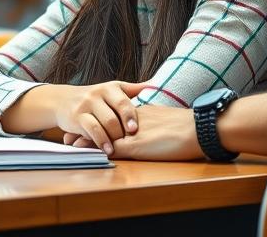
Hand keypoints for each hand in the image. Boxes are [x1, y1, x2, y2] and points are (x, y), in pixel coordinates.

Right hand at [51, 81, 144, 154]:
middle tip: (129, 141)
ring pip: (103, 124)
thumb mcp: (112, 89)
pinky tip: (107, 150)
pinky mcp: (76, 116)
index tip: (134, 129)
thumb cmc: (94, 98)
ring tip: (118, 149)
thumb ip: (133, 89)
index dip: (130, 116)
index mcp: (110, 88)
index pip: (123, 102)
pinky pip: (91, 130)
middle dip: (122, 131)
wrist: (62, 99)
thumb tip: (155, 85)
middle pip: (114, 116)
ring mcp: (85, 105)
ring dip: (112, 139)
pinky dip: (100, 141)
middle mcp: (97, 94)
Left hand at [71, 104, 203, 160]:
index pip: (113, 117)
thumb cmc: (188, 127)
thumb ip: (153, 121)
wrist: (198, 129)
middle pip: (102, 123)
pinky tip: (83, 151)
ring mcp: (131, 134)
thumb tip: (150, 126)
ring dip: (86, 139)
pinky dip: (95, 149)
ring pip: (102, 134)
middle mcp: (131, 121)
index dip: (99, 121)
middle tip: (68, 135)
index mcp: (140, 114)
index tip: (85, 125)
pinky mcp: (134, 146)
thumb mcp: (165, 120)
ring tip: (69, 142)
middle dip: (85, 129)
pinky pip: (110, 147)